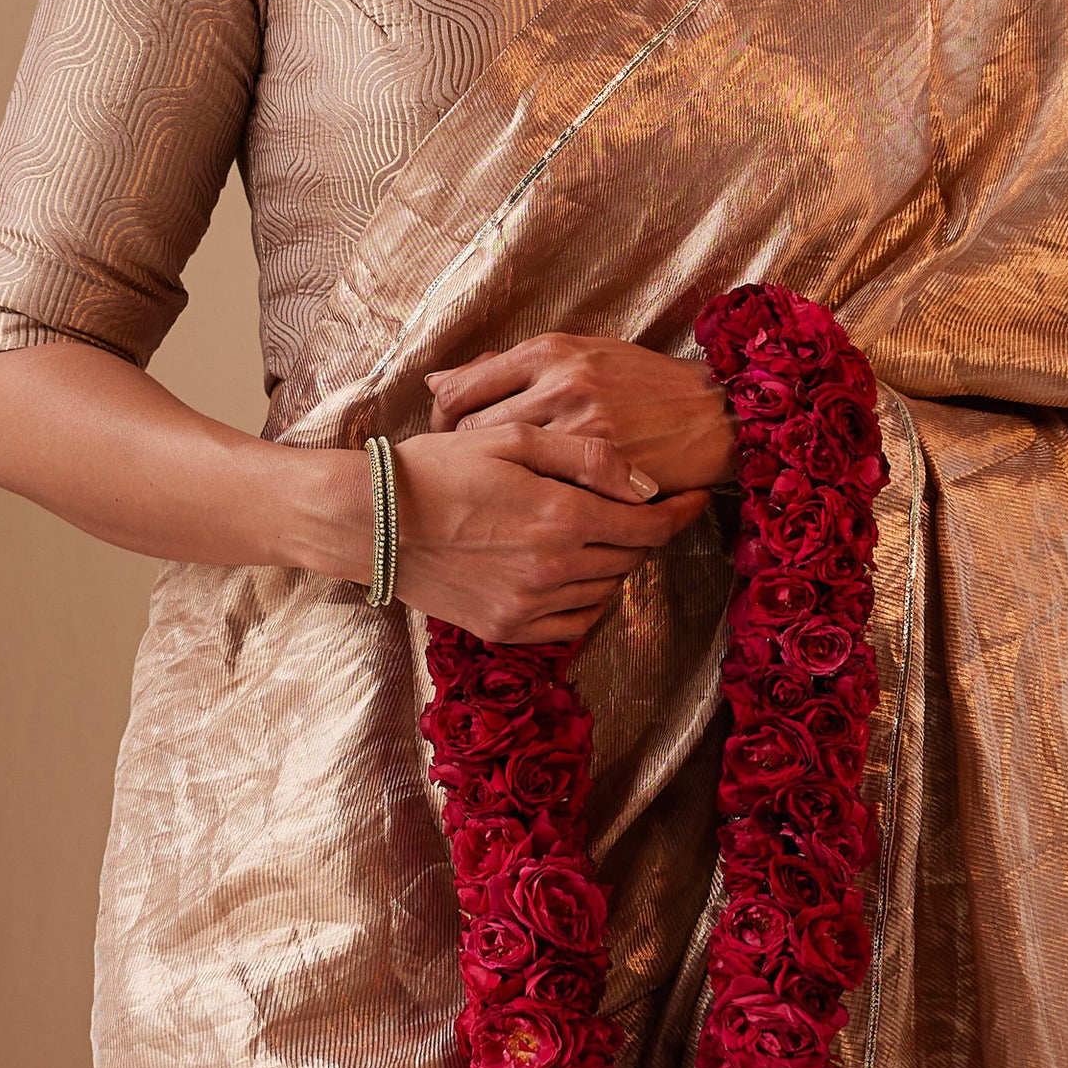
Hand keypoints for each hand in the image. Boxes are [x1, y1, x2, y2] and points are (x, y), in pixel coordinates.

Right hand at [392, 416, 710, 648]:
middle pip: (631, 558)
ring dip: (614, 563)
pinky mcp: (506, 628)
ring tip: (596, 534)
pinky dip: (586, 599)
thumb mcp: (513, 438)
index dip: (681, 512)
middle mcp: (553, 570)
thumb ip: (589, 458)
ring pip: (606, 591)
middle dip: (643, 531)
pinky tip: (571, 573)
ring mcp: (529, 606)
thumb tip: (646, 487)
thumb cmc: (438, 468)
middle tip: (635, 508)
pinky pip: (573, 622)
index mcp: (561, 518)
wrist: (372, 521)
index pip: (650, 525)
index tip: (695, 497)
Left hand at [422, 330, 738, 508]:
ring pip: (504, 467)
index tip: (451, 436)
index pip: (459, 389)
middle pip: (471, 431)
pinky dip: (532, 504)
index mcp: (549, 351)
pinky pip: (543, 492)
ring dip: (495, 484)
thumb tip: (437, 382)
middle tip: (472, 474)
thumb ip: (508, 368)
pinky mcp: (605, 468)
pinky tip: (536, 507)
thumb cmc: (638, 385)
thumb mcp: (576, 355)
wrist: (712, 415)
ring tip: (504, 491)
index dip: (443, 419)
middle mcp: (562, 383)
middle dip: (462, 458)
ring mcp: (583, 427)